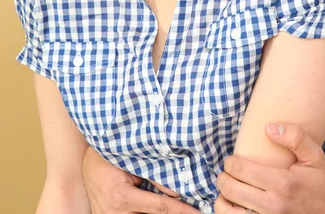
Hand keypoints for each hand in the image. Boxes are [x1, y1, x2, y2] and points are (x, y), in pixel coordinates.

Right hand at [82, 146, 197, 213]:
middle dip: (172, 213)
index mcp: (121, 196)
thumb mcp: (132, 161)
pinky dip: (146, 212)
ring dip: (158, 212)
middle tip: (191, 210)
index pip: (159, 207)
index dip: (180, 210)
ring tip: (177, 207)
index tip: (197, 213)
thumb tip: (177, 191)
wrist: (87, 164)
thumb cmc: (109, 156)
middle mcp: (114, 213)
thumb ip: (154, 175)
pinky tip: (156, 208)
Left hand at [215, 123, 324, 213]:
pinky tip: (235, 204)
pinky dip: (230, 212)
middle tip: (228, 172)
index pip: (242, 170)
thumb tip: (269, 127)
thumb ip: (295, 137)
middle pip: (231, 189)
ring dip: (223, 197)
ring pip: (228, 210)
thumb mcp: (314, 155)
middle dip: (224, 177)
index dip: (231, 162)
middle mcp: (273, 205)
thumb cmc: (320, 183)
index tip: (232, 159)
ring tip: (229, 188)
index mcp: (283, 183)